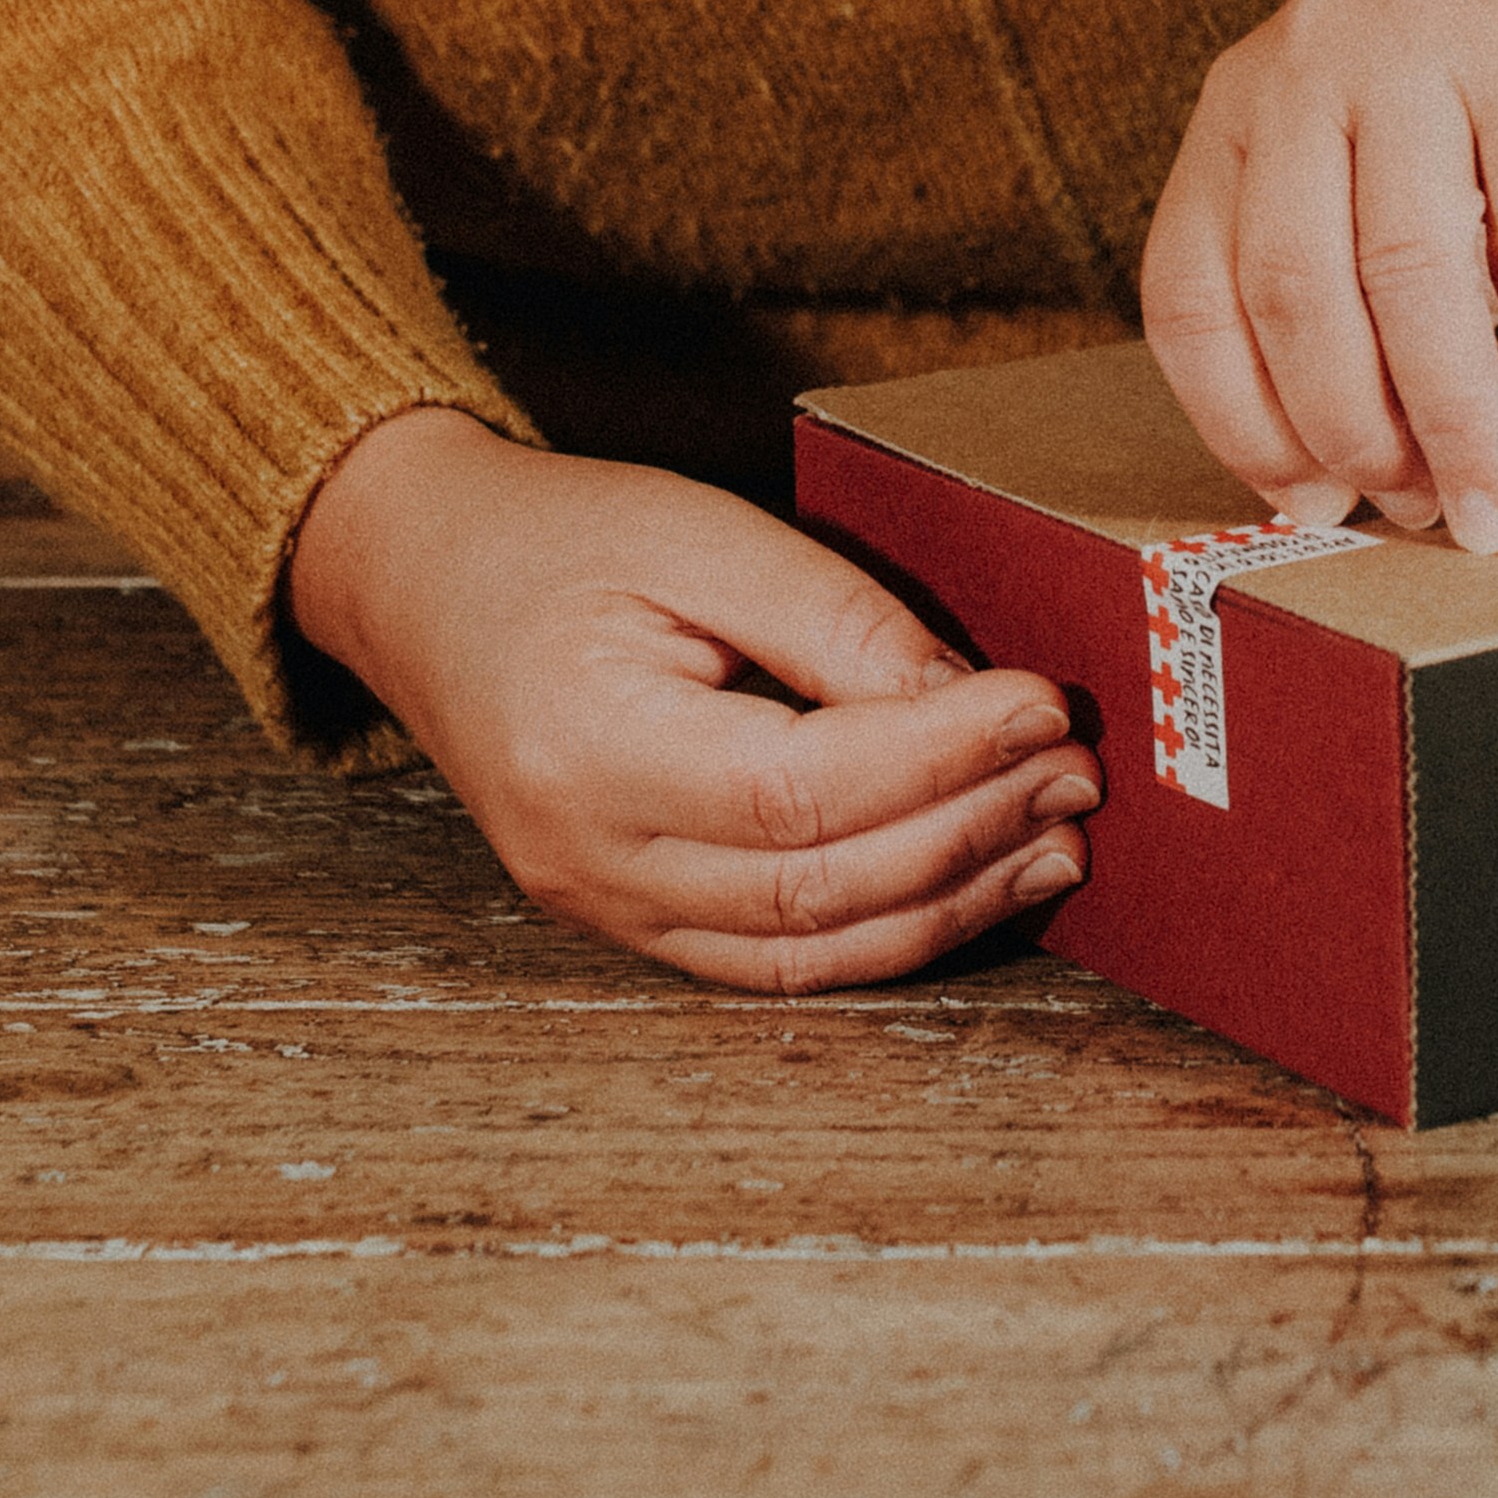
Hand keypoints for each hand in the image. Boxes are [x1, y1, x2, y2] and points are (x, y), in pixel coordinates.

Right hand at [288, 410, 1099, 990]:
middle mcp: (587, 855)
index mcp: (587, 747)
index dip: (939, 758)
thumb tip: (969, 698)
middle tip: (1075, 768)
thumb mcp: (697, 532)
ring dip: (952, 901)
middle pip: (817, 886)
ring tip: (1057, 841)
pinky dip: (889, 935)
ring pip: (809, 951)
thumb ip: (833, 619)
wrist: (422, 584)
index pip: (800, 788)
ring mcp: (602, 907)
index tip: (1041, 703)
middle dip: (968, 830)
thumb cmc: (559, 540)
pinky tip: (974, 884)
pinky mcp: (630, 923)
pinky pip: (777, 964)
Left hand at [1141, 0, 1497, 554]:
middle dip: (1358, 436)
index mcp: (1244, 102)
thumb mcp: (1391, 177)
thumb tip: (1334, 490)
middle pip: (1298, 291)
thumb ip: (1347, 299)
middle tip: (1427, 519)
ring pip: (1415, 278)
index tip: (1311, 508)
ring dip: (1458, 427)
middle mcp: (1309, 57)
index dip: (1242, 424)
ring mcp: (1421, 43)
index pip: (1193, 291)